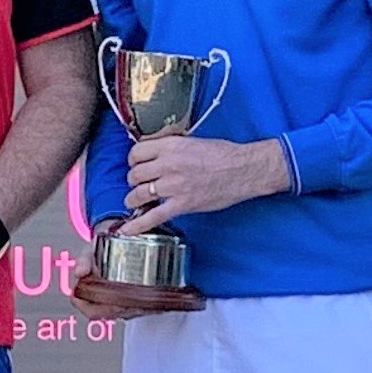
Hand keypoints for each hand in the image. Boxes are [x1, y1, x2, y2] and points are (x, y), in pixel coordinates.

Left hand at [120, 136, 289, 233]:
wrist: (244, 170)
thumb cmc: (224, 155)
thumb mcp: (193, 141)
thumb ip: (171, 148)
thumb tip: (155, 153)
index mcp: (171, 146)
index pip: (136, 152)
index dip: (133, 160)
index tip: (137, 165)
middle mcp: (168, 164)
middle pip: (134, 174)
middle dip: (134, 181)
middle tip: (140, 184)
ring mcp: (174, 186)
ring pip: (137, 194)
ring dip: (133, 200)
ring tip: (135, 202)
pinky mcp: (182, 204)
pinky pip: (153, 216)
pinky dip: (137, 225)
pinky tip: (127, 230)